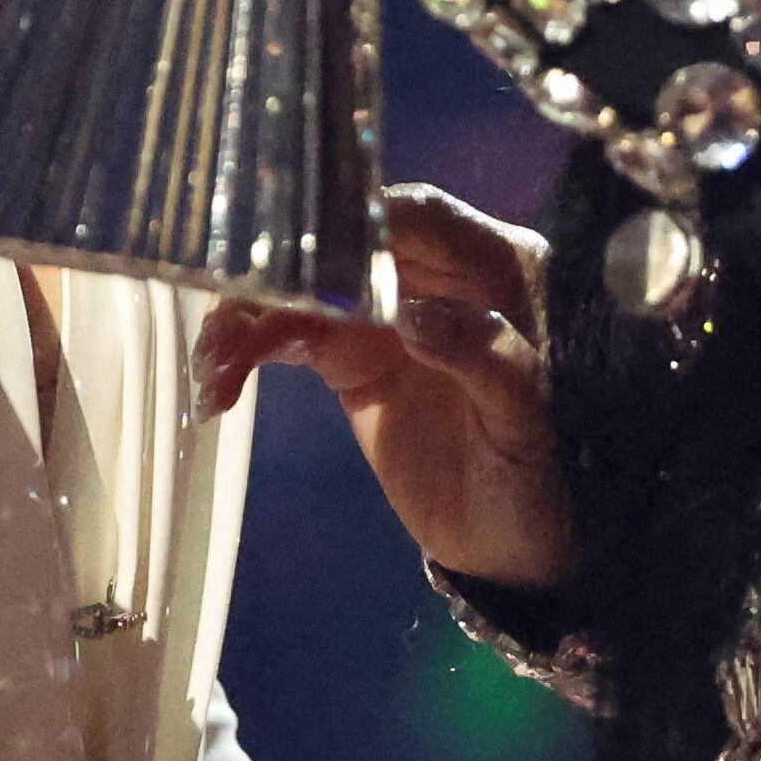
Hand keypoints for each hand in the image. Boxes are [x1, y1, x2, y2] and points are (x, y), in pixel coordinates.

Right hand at [196, 185, 566, 585]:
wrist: (520, 545)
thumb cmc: (548, 473)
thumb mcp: (531, 419)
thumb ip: (485, 358)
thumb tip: (414, 315)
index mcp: (496, 269)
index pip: (421, 215)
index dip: (360, 218)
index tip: (303, 246)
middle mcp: (435, 278)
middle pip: (343, 243)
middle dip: (280, 272)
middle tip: (230, 317)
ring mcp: (389, 318)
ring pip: (306, 289)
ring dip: (249, 316)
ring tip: (212, 366)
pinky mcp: (355, 360)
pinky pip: (292, 337)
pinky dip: (249, 354)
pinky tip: (219, 388)